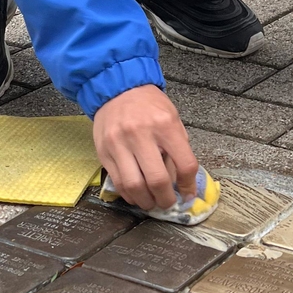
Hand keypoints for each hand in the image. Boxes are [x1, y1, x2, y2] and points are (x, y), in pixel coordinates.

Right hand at [92, 85, 199, 210]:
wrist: (117, 88)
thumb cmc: (150, 105)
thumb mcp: (173, 119)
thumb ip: (178, 149)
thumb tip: (181, 184)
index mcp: (165, 125)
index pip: (184, 164)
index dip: (189, 186)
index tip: (187, 195)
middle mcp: (141, 135)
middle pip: (157, 180)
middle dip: (165, 199)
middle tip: (168, 203)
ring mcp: (119, 144)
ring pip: (134, 186)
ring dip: (145, 201)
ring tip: (151, 202)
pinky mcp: (103, 152)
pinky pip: (117, 182)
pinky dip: (129, 194)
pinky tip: (136, 194)